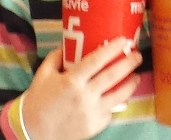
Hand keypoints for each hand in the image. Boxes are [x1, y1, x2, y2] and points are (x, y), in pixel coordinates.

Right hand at [19, 40, 141, 139]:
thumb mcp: (44, 73)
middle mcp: (84, 96)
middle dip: (128, 63)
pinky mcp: (95, 126)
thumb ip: (56, 56)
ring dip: (130, 84)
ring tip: (135, 77)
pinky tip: (118, 97)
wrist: (33, 131)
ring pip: (119, 96)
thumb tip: (68, 42)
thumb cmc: (38, 100)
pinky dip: (115, 103)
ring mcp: (92, 112)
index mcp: (72, 80)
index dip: (112, 49)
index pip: (97, 60)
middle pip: (113, 76)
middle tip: (137, 55)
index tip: (123, 40)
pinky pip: (110, 112)